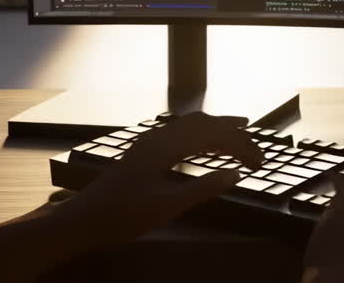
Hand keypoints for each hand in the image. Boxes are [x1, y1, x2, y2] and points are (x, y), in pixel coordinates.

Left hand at [59, 112, 263, 247]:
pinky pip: (179, 132)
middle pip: (203, 124)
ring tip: (237, 132)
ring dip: (216, 128)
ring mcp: (149, 143)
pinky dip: (199, 134)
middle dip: (232, 132)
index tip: (259, 161)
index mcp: (166, 146)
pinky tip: (202, 144)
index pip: (213, 136)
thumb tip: (236, 174)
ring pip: (190, 125)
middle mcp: (159, 137)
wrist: (84, 219)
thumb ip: (204, 188)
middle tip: (256, 146)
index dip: (240, 146)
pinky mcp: (143, 152)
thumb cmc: (125, 215)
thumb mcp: (169, 205)